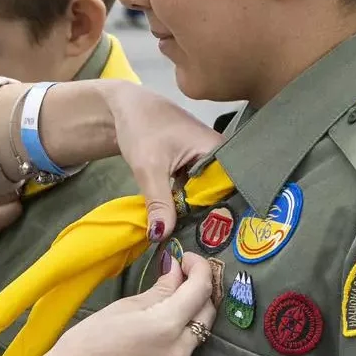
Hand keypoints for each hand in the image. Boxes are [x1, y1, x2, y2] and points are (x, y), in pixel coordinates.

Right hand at [45, 254, 216, 355]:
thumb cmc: (86, 343)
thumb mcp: (122, 308)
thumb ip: (158, 290)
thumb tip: (177, 272)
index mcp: (166, 325)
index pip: (200, 289)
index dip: (200, 269)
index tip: (189, 260)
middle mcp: (180, 353)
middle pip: (206, 315)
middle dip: (198, 294)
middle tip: (180, 282)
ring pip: (194, 341)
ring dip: (184, 325)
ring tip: (157, 319)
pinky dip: (172, 351)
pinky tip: (149, 350)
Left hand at [96, 81, 222, 240]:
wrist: (126, 108)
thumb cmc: (141, 127)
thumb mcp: (149, 168)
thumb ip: (158, 202)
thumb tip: (161, 236)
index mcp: (219, 150)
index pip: (230, 190)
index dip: (221, 216)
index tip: (211, 241)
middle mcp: (221, 155)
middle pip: (220, 194)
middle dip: (208, 218)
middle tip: (200, 247)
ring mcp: (208, 161)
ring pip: (207, 194)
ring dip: (197, 213)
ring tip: (192, 241)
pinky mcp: (196, 166)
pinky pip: (197, 190)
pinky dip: (187, 204)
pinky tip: (183, 224)